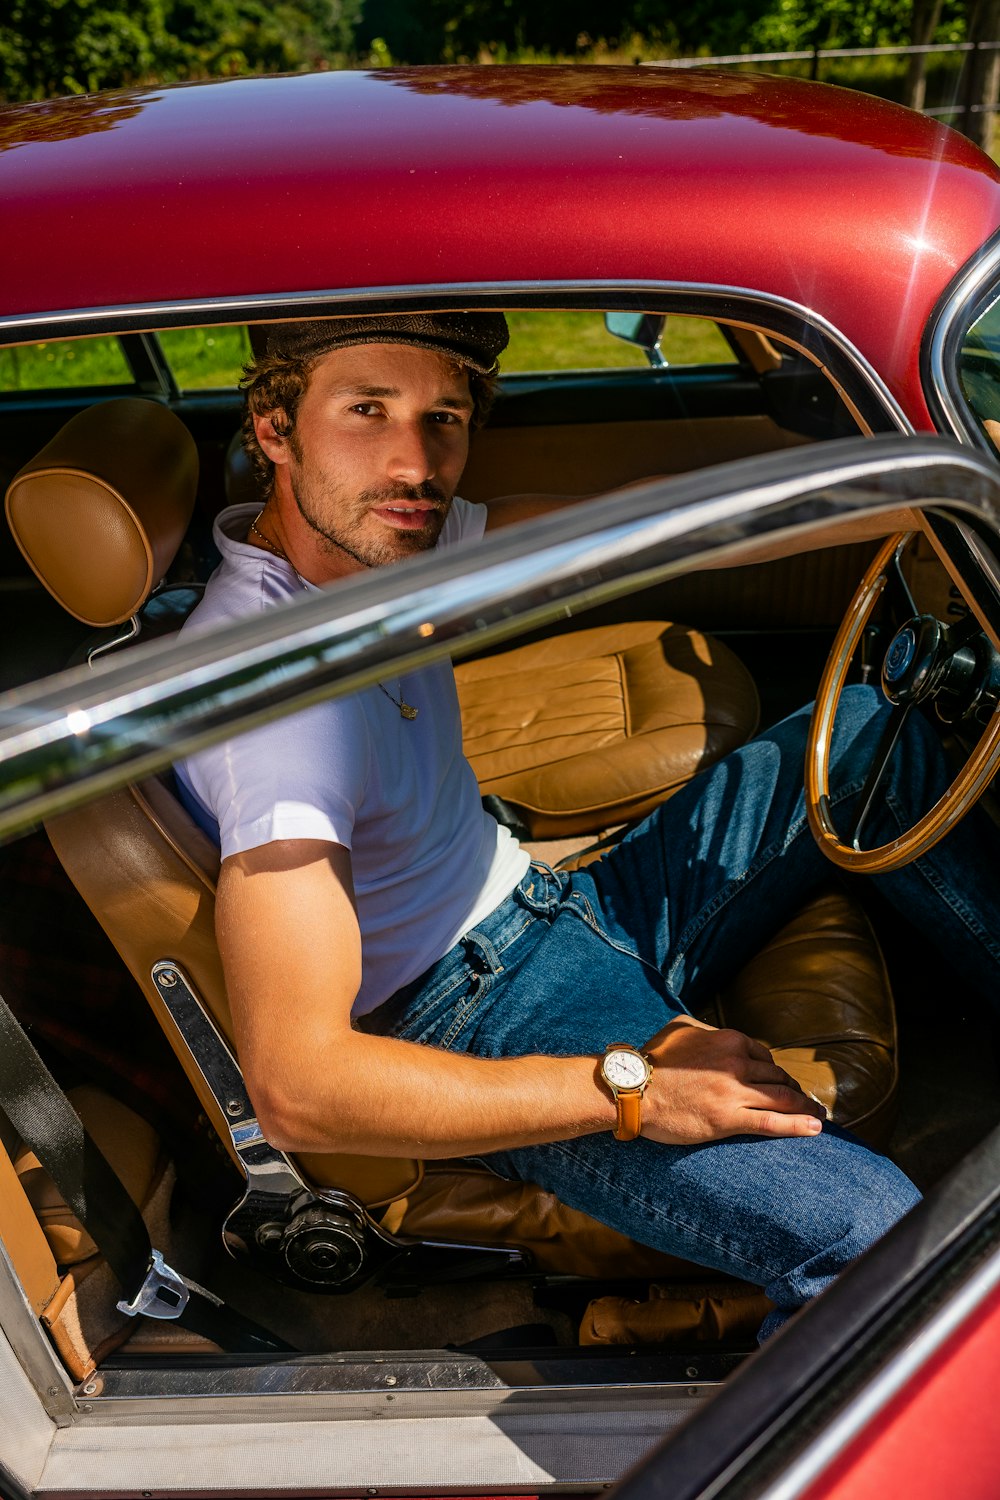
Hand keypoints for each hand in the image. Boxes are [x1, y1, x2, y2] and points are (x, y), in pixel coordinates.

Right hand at [640, 1016, 826, 1144]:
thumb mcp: (680, 1028)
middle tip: (804, 1100)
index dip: (774, 1070)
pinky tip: (815, 1129)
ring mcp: (734, 1092)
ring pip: (782, 1097)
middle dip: (793, 1089)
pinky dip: (798, 1125)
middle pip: (777, 1076)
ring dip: (804, 1106)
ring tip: (817, 1114)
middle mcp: (737, 1063)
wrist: (634, 1090)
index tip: (780, 1080)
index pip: (764, 1055)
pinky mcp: (728, 1119)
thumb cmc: (653, 1060)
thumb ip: (706, 1029)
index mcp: (728, 1040)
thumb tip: (717, 1033)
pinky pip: (771, 1123)